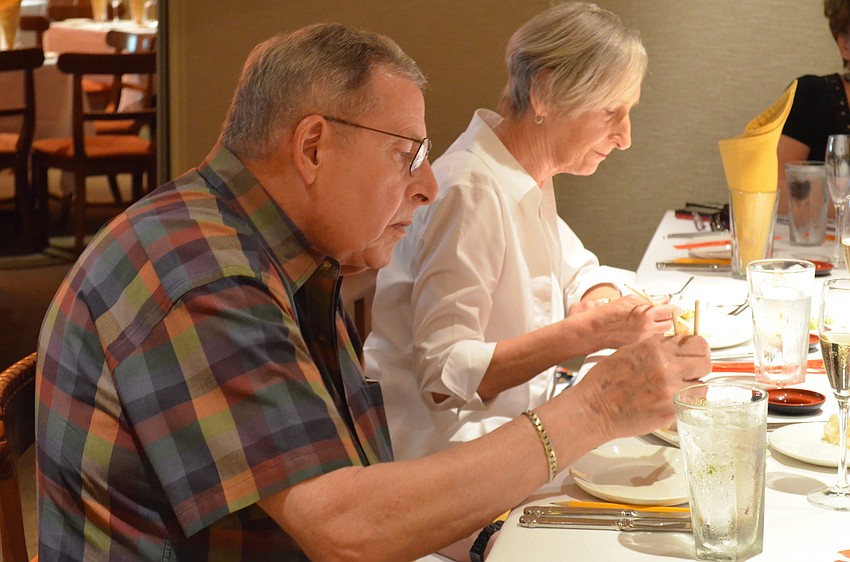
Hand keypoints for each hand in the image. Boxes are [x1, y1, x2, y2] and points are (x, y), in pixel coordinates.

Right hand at [568, 294, 675, 349]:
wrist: (593, 330)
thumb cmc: (607, 314)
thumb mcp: (629, 300)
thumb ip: (649, 300)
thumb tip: (665, 300)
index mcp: (645, 314)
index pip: (671, 312)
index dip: (676, 309)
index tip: (677, 308)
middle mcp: (646, 329)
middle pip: (670, 325)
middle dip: (670, 319)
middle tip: (665, 315)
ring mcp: (643, 341)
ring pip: (662, 334)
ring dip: (661, 328)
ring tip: (652, 323)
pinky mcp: (639, 348)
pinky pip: (652, 341)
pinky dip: (652, 335)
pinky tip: (643, 331)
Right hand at [575, 334, 709, 439]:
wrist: (594, 408)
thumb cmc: (605, 381)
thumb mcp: (629, 351)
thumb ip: (656, 347)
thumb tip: (676, 346)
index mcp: (655, 348)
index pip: (696, 342)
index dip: (697, 348)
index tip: (694, 353)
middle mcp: (666, 367)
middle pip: (705, 362)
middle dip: (699, 366)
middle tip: (691, 371)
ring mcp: (671, 390)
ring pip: (702, 385)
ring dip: (693, 386)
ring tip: (676, 389)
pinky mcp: (671, 410)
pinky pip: (692, 403)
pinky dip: (685, 402)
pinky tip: (671, 400)